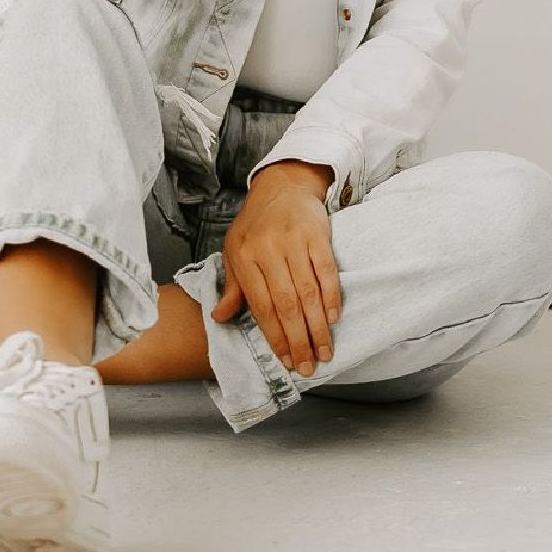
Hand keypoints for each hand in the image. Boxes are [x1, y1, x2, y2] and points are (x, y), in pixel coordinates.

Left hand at [210, 169, 342, 374]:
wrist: (282, 186)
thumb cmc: (256, 223)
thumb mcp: (234, 250)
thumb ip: (233, 287)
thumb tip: (219, 318)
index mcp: (244, 258)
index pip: (261, 307)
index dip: (275, 337)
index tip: (286, 360)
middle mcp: (268, 251)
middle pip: (286, 305)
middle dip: (298, 340)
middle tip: (308, 366)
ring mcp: (293, 242)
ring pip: (307, 293)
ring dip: (317, 327)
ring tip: (324, 351)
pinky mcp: (316, 235)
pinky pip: (326, 271)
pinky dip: (330, 296)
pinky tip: (332, 318)